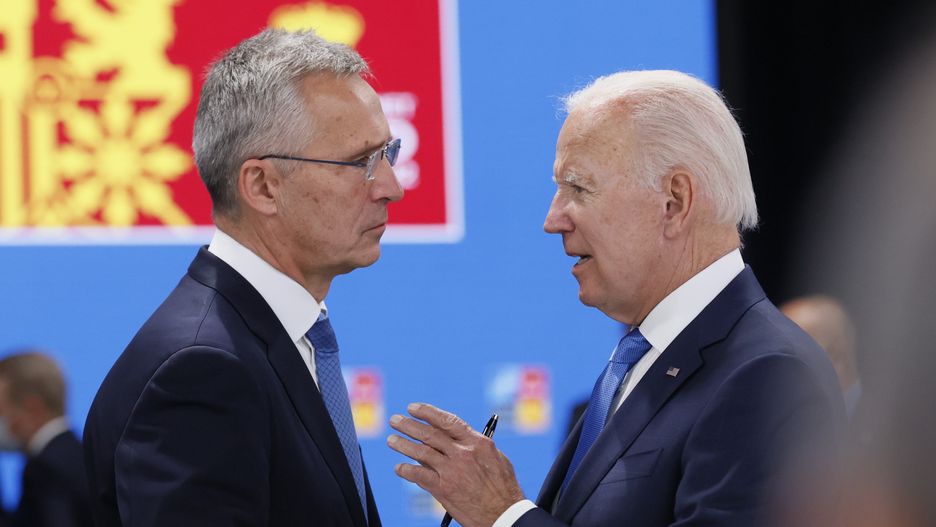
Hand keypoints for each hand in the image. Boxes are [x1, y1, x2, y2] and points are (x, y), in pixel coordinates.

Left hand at [388, 402, 524, 526]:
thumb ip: (475, 446)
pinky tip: (399, 468)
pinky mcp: (444, 489)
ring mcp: (452, 471)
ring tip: (392, 439)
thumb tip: (456, 438)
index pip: (447, 421)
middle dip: (409, 425)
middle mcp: (463, 453)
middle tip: (395, 420)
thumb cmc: (503, 488)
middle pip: (430, 434)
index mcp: (477, 442)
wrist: (504, 514)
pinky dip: (406, 470)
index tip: (413, 408)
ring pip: (421, 452)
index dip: (427, 412)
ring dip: (403, 444)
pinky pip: (419, 476)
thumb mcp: (497, 458)